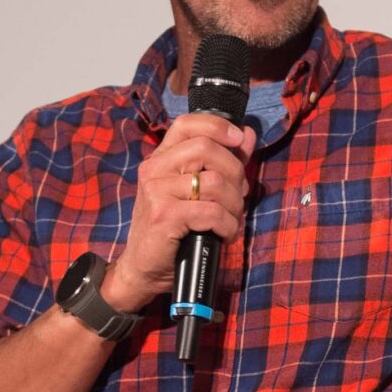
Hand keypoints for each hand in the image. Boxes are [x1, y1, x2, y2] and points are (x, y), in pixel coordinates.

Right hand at [101, 114, 255, 313]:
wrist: (143, 267)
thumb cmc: (172, 230)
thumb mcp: (195, 192)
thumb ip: (221, 162)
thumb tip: (248, 135)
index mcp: (161, 159)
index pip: (187, 124)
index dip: (218, 126)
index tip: (238, 139)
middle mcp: (154, 169)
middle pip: (207, 149)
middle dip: (235, 173)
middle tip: (237, 196)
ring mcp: (156, 191)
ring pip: (215, 182)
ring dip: (234, 205)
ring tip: (230, 220)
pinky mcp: (164, 216)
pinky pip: (212, 212)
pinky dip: (227, 225)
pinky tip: (223, 234)